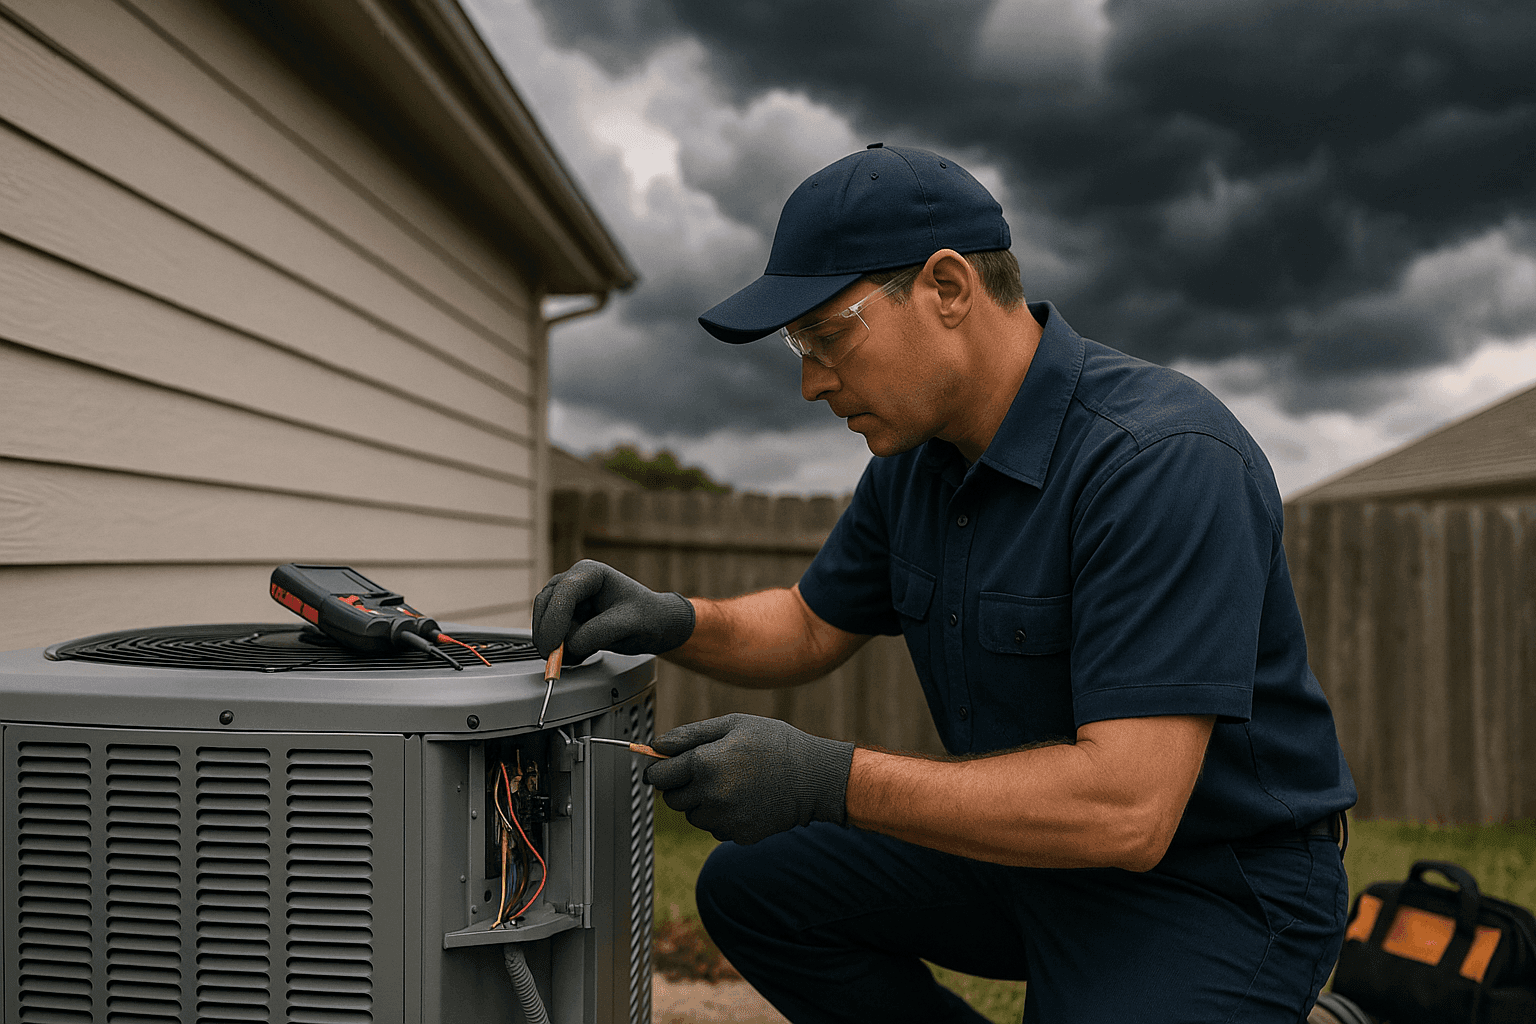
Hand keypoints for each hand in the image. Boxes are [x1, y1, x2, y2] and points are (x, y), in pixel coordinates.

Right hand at [532, 560, 695, 663]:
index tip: (553, 645)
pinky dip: (561, 649)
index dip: (554, 619)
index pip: (563, 592)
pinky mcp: (568, 617)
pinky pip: (552, 634)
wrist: (657, 625)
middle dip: (548, 633)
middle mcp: (576, 582)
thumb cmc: (649, 616)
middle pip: (545, 604)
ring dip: (555, 643)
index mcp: (591, 573)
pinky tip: (581, 654)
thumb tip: (571, 645)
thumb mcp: (629, 624)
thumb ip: (599, 633)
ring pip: (544, 620)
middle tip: (556, 659)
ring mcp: (569, 599)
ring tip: (580, 655)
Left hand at [644, 714, 855, 844]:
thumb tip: (656, 746)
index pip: (658, 776)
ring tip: (730, 783)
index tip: (666, 766)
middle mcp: (710, 794)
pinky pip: (714, 828)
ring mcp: (725, 818)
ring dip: (702, 802)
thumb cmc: (774, 743)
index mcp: (704, 763)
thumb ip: (689, 734)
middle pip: (671, 800)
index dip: (659, 770)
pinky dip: (722, 817)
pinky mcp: (738, 835)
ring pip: (692, 816)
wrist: (814, 777)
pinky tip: (743, 800)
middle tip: (706, 771)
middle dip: (681, 786)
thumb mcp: (732, 724)